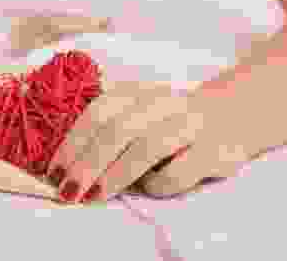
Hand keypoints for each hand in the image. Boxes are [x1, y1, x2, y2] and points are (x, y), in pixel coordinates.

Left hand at [45, 81, 252, 202]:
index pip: (97, 112)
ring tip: (94, 196)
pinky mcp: (215, 149)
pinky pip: (180, 170)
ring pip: (148, 146)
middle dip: (88, 163)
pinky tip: (148, 187)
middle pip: (117, 129)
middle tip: (68, 190)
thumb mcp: (134, 115)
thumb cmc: (167, 121)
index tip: (53, 171)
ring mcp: (190, 123)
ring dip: (115, 174)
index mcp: (135, 91)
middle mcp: (161, 101)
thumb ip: (105, 133)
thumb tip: (65, 169)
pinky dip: (157, 183)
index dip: (73, 143)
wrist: (233, 113)